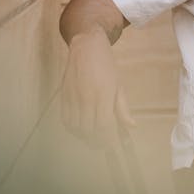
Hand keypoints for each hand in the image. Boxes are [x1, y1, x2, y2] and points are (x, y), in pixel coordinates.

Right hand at [61, 28, 135, 147]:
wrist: (86, 47)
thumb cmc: (106, 65)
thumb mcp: (119, 85)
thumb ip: (122, 108)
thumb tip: (131, 127)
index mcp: (103, 94)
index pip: (104, 125)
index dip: (109, 139)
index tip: (114, 146)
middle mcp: (86, 98)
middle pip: (89, 130)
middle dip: (97, 142)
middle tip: (105, 145)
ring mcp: (72, 98)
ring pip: (75, 128)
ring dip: (85, 137)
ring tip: (94, 138)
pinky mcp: (63, 97)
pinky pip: (65, 120)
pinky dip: (73, 129)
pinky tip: (81, 129)